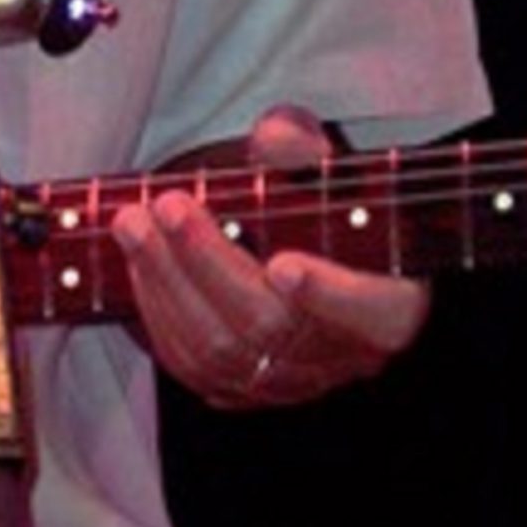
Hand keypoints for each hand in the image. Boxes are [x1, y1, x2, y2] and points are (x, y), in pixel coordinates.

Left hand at [112, 105, 429, 409]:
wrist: (323, 265)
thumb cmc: (333, 219)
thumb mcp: (334, 176)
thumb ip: (307, 155)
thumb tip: (274, 135)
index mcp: (392, 306)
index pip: (374, 314)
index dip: (329, 294)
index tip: (284, 265)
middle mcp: (344, 355)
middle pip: (272, 326)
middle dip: (206, 262)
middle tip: (165, 207)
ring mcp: (293, 380)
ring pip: (224, 351)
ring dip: (167, 284)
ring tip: (135, 225)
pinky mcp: (248, 391)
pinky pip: (196, 367)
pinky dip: (160, 315)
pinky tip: (140, 268)